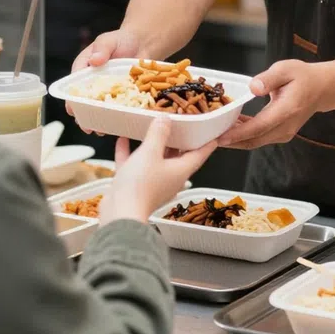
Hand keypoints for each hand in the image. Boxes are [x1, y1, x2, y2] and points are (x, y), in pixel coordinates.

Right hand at [68, 29, 144, 123]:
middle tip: (86, 126)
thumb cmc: (121, 40)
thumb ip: (102, 48)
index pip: (73, 85)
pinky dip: (116, 117)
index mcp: (84, 68)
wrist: (142, 44)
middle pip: (84, 101)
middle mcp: (93, 83)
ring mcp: (107, 91)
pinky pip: (117, 109)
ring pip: (99, 109)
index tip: (72, 109)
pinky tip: (118, 126)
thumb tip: (95, 60)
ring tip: (101, 130)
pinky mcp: (122, 96)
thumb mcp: (108, 40)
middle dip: (83, 115)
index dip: (71, 98)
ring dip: (98, 120)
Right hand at [99, 117, 215, 225]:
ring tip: (150, 129)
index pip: (200, 154)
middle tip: (179, 124)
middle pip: (177, 156)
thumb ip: (158, 134)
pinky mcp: (135, 186)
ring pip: (155, 160)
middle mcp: (170, 178)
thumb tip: (166, 119)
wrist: (121, 213)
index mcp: (181, 170)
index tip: (213, 134)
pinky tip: (123, 140)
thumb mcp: (150, 152)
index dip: (207, 143)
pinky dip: (131, 153)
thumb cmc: (141, 185)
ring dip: (153, 145)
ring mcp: (152, 183)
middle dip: (178, 140)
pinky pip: (135, 165)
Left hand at [217, 60, 326, 150]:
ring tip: (216, 130)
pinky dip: (244, 135)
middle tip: (209, 136)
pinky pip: (259, 138)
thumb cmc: (303, 77)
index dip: (238, 134)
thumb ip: (269, 78)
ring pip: (255, 141)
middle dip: (231, 140)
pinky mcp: (280, 134)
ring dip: (236, 139)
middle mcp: (285, 127)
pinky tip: (231, 126)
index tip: (220, 137)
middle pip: (254, 140)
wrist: (322, 88)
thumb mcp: (286, 69)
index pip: (259, 127)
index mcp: (286, 111)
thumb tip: (253, 87)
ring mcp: (283, 133)